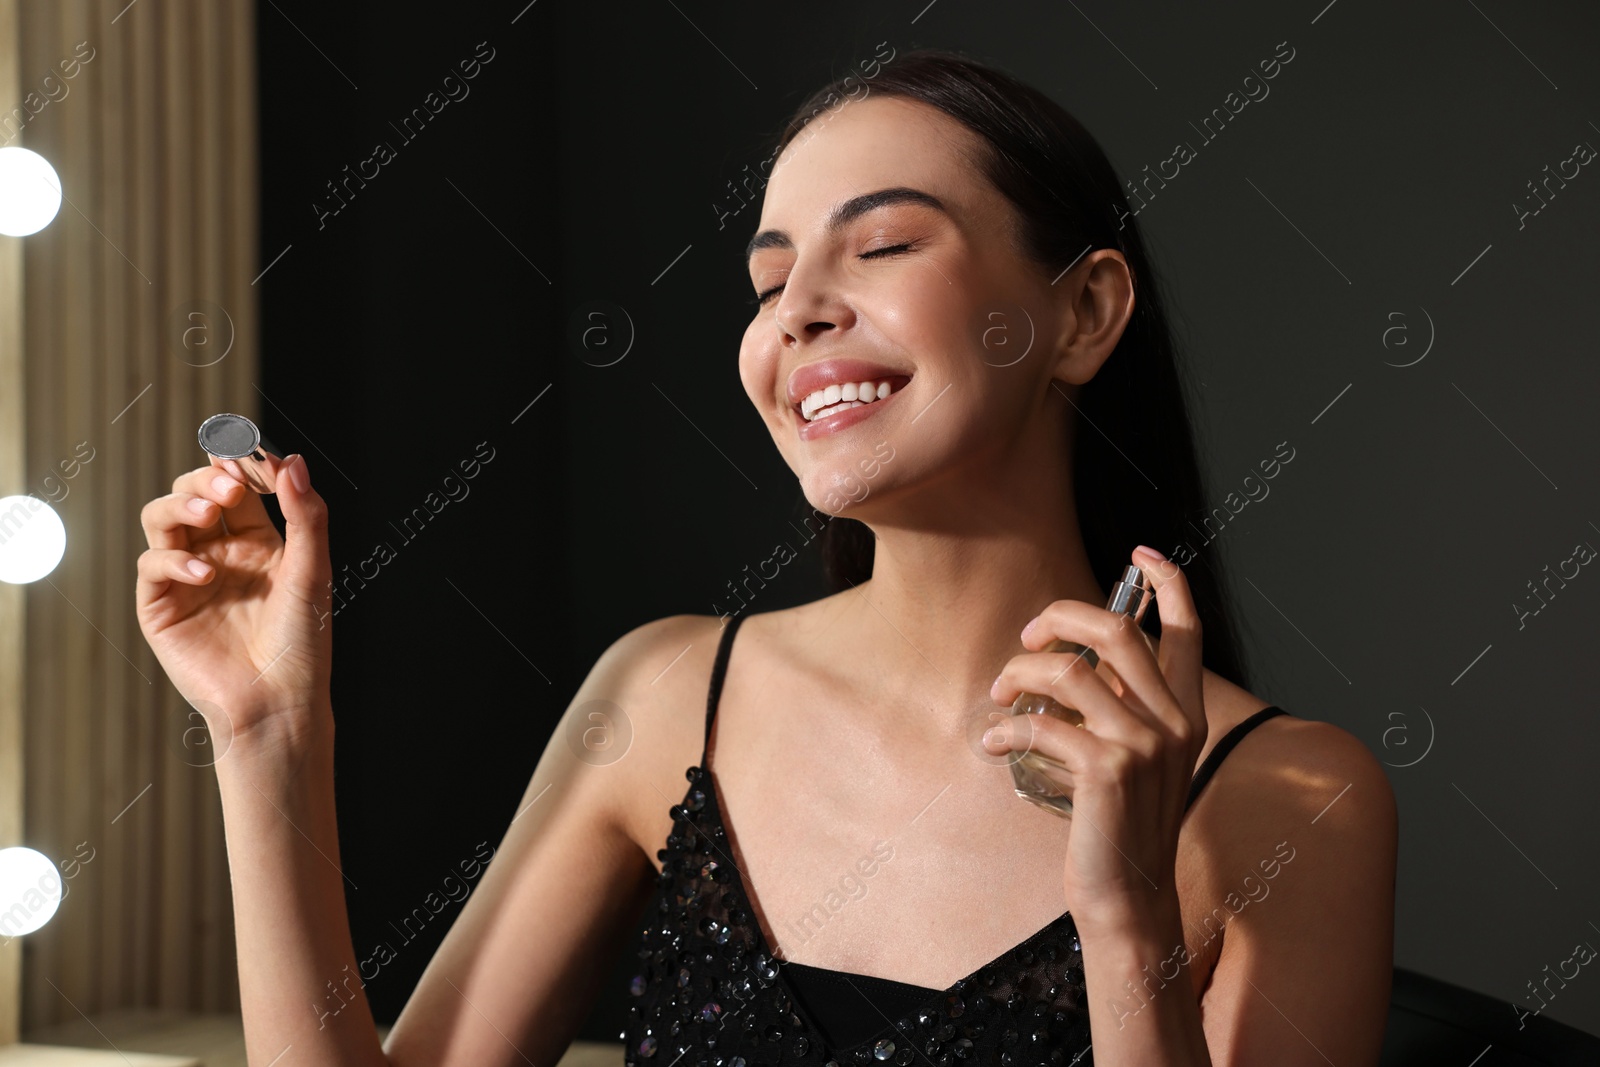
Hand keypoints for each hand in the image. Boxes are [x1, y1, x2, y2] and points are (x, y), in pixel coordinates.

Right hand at [136, 451, 333, 751]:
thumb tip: (291, 459)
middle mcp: (219, 554)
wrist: (278, 701)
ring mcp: (186, 578)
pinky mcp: (161, 606)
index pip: (239, 485)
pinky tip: (206, 573)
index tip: (250, 453)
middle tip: (229, 485)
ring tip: (209, 510)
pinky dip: (174, 559)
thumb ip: (305, 514)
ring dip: (182, 503)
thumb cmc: (302, 641)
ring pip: (162, 517)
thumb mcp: (313, 570)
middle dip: (208, 478)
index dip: (241, 463)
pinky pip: (152, 565)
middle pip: (194, 491)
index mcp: (257, 541)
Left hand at [983, 546, 1207, 923]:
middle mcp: (1174, 722)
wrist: (1128, 897)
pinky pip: (1042, 723)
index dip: (1168, 582)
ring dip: (1020, 674)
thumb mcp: (1137, 759)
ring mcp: (1144, 745)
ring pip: (1070, 670)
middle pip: (1117, 629)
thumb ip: (1121, 709)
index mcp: (1186, 713)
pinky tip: (995, 742)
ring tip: (1002, 695)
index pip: (1189, 630)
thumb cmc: (1119, 825)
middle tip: (1031, 636)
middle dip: (1061, 616)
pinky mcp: (1107, 770)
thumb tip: (1069, 660)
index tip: (1140, 554)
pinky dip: (1007, 728)